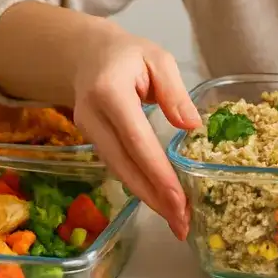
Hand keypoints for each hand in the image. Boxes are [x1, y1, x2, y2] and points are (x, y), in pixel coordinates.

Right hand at [70, 25, 201, 240]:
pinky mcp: (92, 141)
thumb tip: (191, 126)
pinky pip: (117, 167)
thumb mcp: (157, 58)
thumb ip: (174, 91)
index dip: (157, 171)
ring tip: (177, 220)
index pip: (136, 139)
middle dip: (153, 197)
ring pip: (118, 172)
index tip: (178, 198)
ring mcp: (87, 131)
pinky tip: (160, 201)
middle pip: (124, 165)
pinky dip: (139, 186)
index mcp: (109, 92)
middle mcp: (93, 117)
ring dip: (147, 198)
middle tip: (182, 223)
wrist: (87, 54)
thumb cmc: (127, 54)